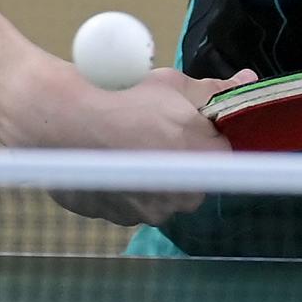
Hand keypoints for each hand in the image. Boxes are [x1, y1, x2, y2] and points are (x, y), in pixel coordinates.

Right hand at [2, 61, 256, 225]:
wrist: (53, 114)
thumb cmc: (117, 93)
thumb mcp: (174, 83)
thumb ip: (217, 91)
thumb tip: (248, 83)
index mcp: (202, 160)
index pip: (228, 153)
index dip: (214, 136)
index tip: (198, 123)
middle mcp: (179, 195)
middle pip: (200, 177)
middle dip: (187, 155)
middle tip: (159, 126)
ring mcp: (147, 211)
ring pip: (166, 192)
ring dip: (158, 172)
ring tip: (130, 139)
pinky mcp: (117, 218)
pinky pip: (135, 202)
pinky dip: (129, 184)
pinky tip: (111, 157)